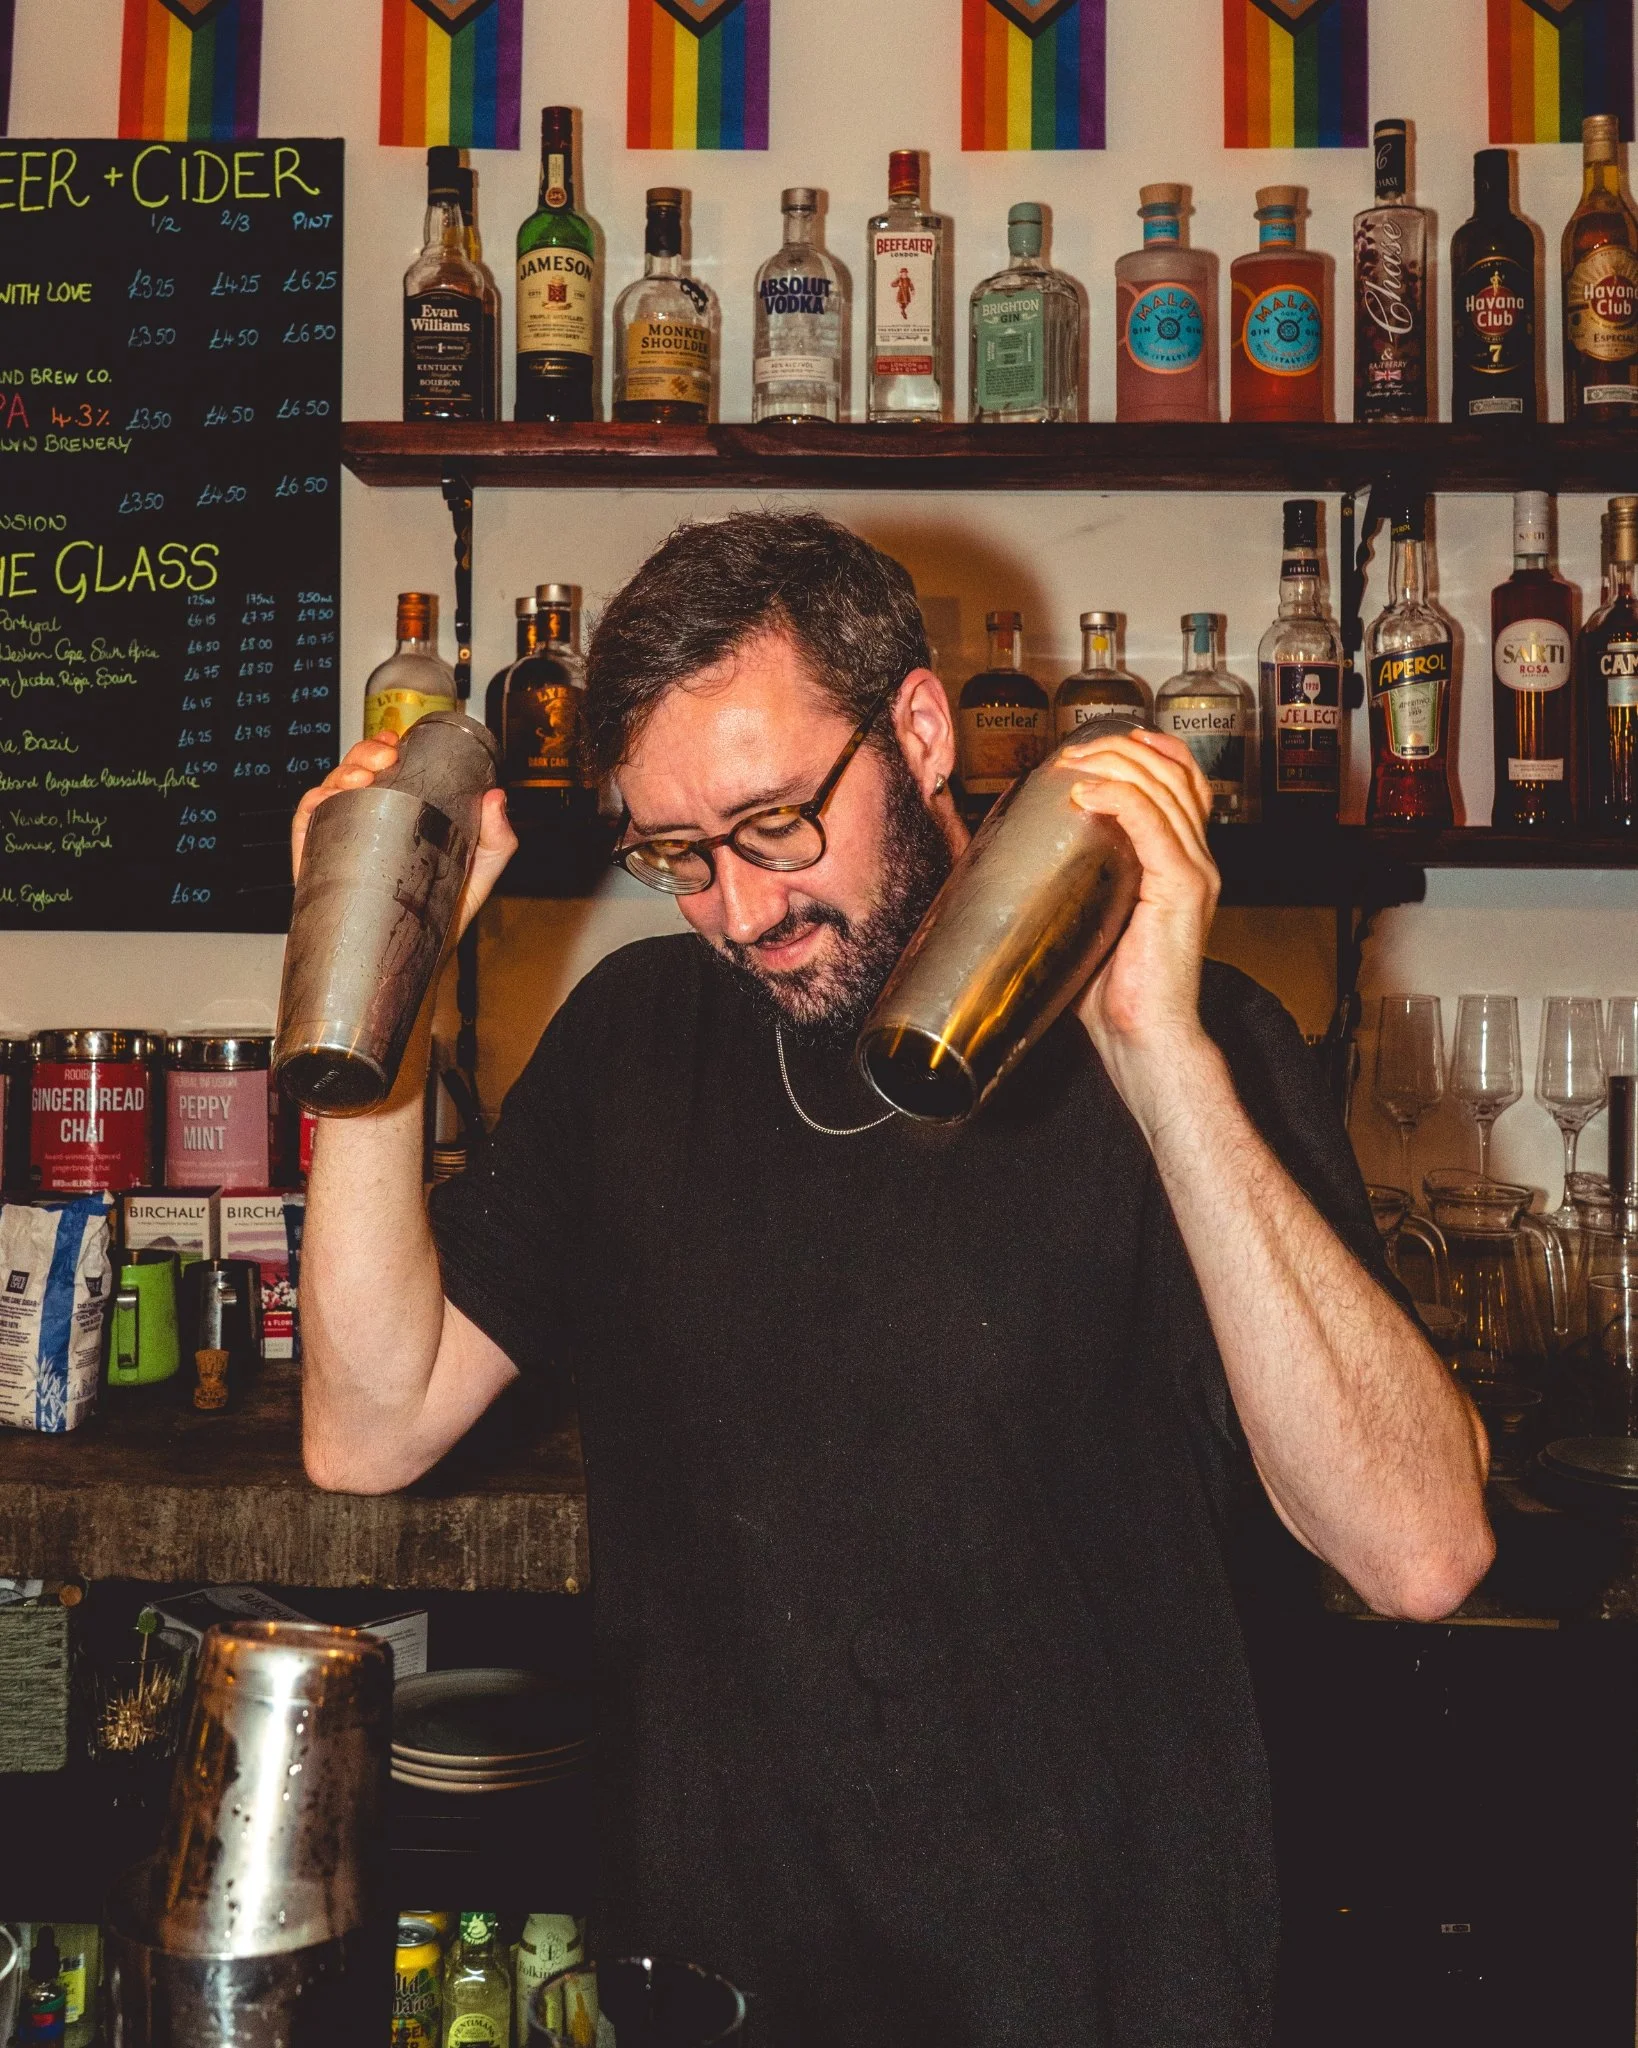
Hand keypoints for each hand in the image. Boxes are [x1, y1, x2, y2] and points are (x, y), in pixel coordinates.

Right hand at [290, 733, 517, 939]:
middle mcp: (366, 823)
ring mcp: (340, 841)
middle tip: (384, 758)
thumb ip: (497, 839)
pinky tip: (326, 799)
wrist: (417, 962)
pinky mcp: (318, 864)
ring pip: (328, 790)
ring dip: (340, 773)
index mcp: (398, 815)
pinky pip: (305, 825)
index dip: (382, 746)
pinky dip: (312, 804)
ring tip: (360, 777)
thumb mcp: (480, 872)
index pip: (383, 770)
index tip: (395, 740)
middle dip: (363, 754)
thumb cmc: (444, 915)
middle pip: (354, 772)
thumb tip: (497, 798)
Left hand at [1061, 728, 1219, 1101]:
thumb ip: (1078, 884)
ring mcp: (1195, 871)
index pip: (1182, 782)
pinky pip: (1153, 823)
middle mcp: (1198, 859)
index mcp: (1182, 862)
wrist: (1142, 1037)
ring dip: (1112, 765)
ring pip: (1162, 788)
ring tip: (1070, 766)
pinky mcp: (1182, 887)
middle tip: (1071, 753)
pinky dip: (1118, 798)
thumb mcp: (1092, 919)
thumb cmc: (1112, 990)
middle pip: (1171, 773)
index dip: (1146, 750)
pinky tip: (1083, 792)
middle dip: (1119, 750)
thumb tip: (1017, 861)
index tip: (1099, 743)